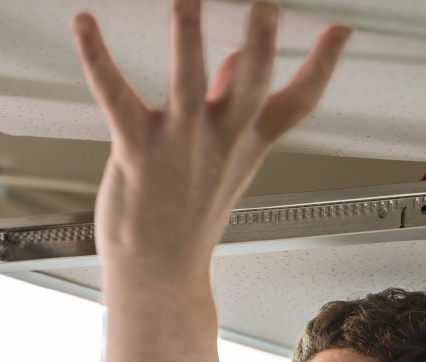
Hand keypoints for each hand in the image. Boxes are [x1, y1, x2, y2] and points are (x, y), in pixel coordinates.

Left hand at [73, 0, 349, 280]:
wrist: (158, 272)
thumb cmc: (187, 218)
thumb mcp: (224, 159)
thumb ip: (231, 102)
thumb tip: (235, 58)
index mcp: (245, 142)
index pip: (296, 103)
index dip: (322, 67)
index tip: (340, 32)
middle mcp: (218, 140)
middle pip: (251, 87)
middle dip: (261, 46)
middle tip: (266, 8)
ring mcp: (179, 145)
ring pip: (188, 84)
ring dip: (187, 38)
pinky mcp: (136, 150)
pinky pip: (115, 97)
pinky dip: (97, 58)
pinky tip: (86, 26)